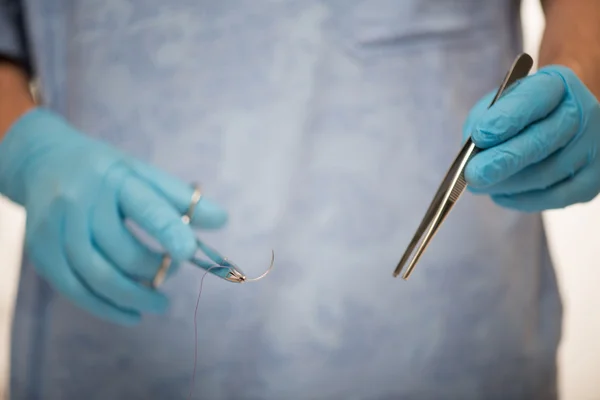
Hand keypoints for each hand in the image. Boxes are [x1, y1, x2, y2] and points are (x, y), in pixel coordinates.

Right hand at [0, 108, 227, 324]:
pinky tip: (131, 314)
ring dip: (135, 296)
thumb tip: (223, 220)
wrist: (44, 161)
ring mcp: (56, 227)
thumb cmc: (106, 172)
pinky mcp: (40, 250)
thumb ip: (181, 198)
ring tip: (160, 302)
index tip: (190, 253)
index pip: (146, 207)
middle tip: (172, 274)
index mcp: (116, 177)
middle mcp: (81, 200)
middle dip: (156, 271)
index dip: (169, 231)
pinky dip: (106, 308)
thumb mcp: (143, 173)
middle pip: (123, 251)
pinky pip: (75, 290)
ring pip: (99, 276)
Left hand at [462, 65, 599, 211]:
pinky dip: (523, 199)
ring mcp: (592, 148)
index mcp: (557, 85)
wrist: (555, 120)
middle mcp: (583, 113)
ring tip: (480, 185)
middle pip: (543, 141)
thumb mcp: (498, 103)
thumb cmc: (520, 111)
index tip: (479, 136)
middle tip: (473, 174)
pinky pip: (556, 197)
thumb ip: (484, 121)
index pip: (534, 99)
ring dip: (507, 184)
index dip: (505, 119)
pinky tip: (501, 194)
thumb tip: (473, 154)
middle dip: (503, 160)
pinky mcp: (592, 179)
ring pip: (547, 174)